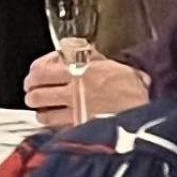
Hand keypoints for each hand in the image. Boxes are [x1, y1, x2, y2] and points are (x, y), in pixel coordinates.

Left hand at [24, 48, 149, 128]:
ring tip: (42, 104)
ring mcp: (74, 110)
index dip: (36, 69)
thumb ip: (91, 56)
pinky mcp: (78, 126)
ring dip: (40, 107)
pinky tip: (54, 119)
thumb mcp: (113, 63)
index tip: (38, 69)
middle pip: (36, 91)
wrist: (144, 108)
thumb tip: (75, 49)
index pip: (42, 69)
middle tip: (33, 88)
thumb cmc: (133, 87)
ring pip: (42, 111)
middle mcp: (74, 91)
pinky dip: (50, 122)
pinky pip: (53, 126)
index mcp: (81, 71)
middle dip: (32, 89)